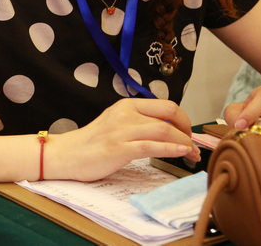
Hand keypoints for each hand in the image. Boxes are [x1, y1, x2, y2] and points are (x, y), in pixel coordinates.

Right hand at [47, 99, 199, 182]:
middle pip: (169, 115)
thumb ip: (139, 122)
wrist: (67, 154)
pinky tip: (181, 153)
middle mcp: (126, 113)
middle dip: (188, 131)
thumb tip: (168, 131)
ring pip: (163, 130)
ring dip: (184, 143)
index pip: (166, 105)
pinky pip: (152, 146)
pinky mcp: (119, 148)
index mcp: (127, 105)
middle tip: (194, 147)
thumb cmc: (93, 143)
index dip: (184, 120)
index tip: (188, 134)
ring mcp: (122, 130)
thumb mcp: (117, 123)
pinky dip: (171, 149)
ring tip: (191, 156)